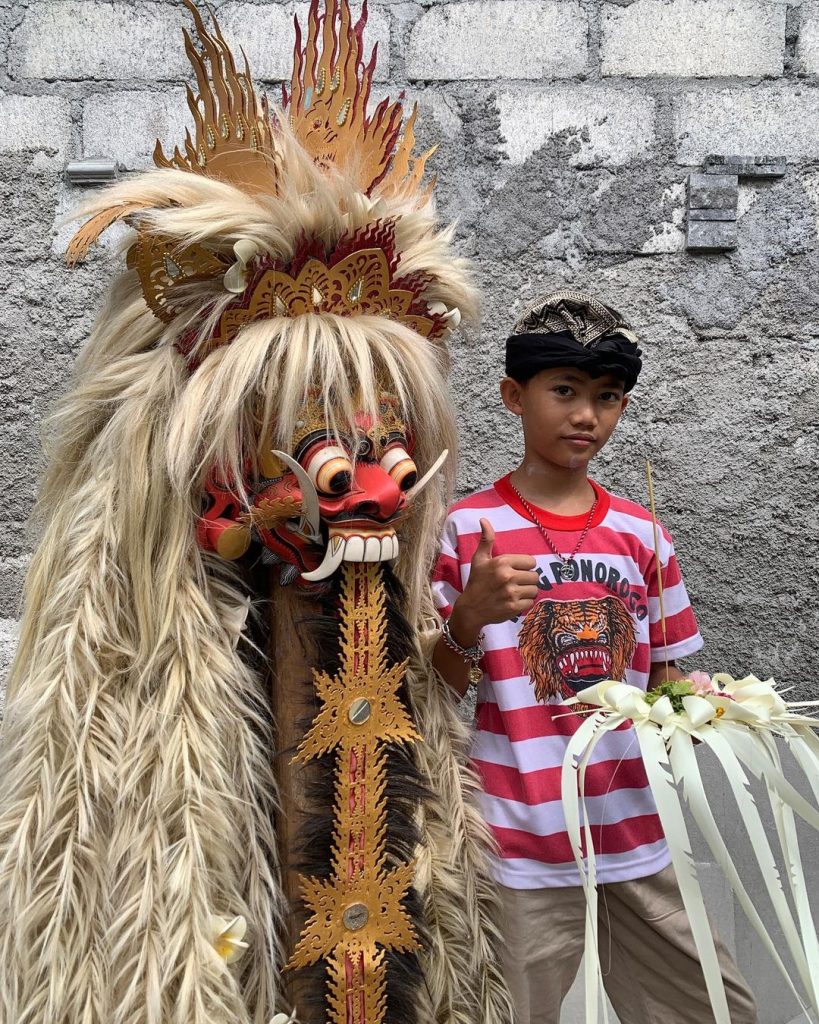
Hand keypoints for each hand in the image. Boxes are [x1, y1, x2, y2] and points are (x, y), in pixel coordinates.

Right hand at [449, 519, 540, 645]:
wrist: (470, 609)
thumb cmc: (476, 582)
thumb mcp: (479, 559)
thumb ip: (486, 539)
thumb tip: (484, 519)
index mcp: (502, 562)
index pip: (531, 561)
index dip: (525, 566)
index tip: (516, 571)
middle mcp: (508, 576)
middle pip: (535, 576)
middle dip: (527, 579)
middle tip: (516, 582)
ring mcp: (512, 593)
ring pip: (535, 589)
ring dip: (527, 591)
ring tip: (516, 591)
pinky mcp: (514, 607)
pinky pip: (531, 602)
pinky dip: (524, 602)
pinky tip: (514, 601)